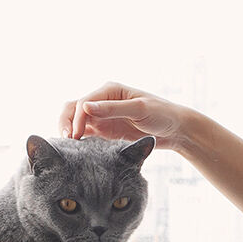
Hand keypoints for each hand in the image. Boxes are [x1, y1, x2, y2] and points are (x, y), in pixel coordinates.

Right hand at [58, 81, 189, 150]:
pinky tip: (78, 151)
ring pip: (76, 122)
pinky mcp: (106, 131)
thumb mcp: (139, 109)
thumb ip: (112, 108)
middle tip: (67, 141)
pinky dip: (79, 141)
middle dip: (66, 123)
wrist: (176, 130)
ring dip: (70, 132)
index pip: (83, 102)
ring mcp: (103, 117)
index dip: (76, 118)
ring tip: (69, 147)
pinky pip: (86, 135)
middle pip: (73, 109)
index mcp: (109, 90)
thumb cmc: (161, 114)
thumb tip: (85, 106)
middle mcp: (102, 102)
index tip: (75, 135)